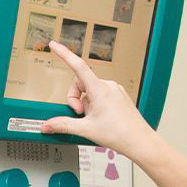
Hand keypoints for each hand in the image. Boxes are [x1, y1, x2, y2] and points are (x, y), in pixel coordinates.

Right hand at [41, 41, 152, 159]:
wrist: (139, 141)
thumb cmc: (119, 134)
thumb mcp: (86, 130)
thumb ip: (63, 125)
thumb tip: (47, 125)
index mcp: (99, 90)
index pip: (77, 66)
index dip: (64, 54)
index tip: (54, 45)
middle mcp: (108, 86)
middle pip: (81, 83)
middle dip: (75, 99)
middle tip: (80, 115)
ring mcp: (115, 90)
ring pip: (90, 91)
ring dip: (86, 104)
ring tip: (94, 119)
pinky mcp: (119, 95)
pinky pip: (101, 95)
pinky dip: (96, 105)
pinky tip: (102, 118)